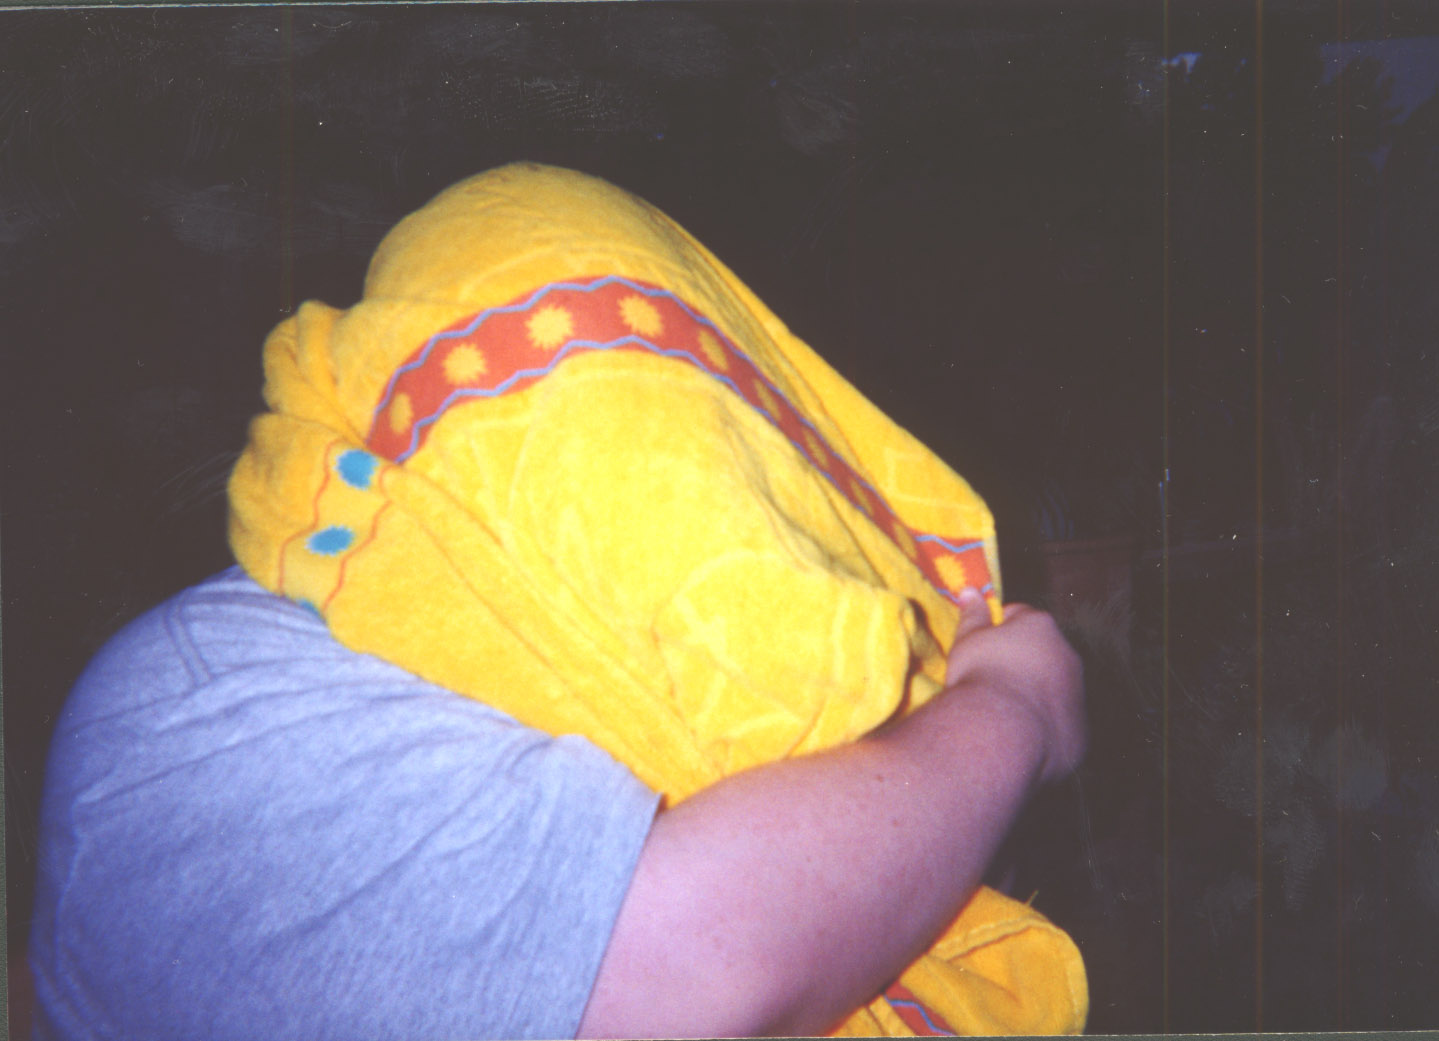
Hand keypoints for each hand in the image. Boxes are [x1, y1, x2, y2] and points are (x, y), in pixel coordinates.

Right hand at [943, 589, 1085, 784]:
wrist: (1003, 731)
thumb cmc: (981, 675)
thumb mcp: (968, 640)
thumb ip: (972, 614)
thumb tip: (969, 590)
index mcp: (1040, 625)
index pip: (1018, 614)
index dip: (997, 628)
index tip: (981, 646)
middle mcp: (1067, 653)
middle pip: (1040, 649)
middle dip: (1020, 659)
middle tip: (991, 678)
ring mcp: (1077, 691)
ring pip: (1053, 684)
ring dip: (1033, 689)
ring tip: (1004, 708)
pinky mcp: (1080, 727)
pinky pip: (1059, 717)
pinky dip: (1043, 720)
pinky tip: (1020, 730)